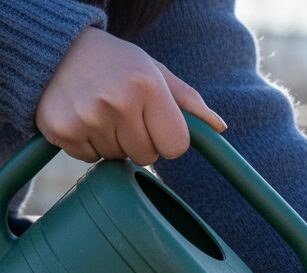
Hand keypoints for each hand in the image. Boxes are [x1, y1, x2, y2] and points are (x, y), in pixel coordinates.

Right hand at [36, 27, 224, 163]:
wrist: (54, 47)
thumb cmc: (114, 63)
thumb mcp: (153, 71)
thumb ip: (188, 101)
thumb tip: (220, 127)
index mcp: (148, 86)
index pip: (176, 147)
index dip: (166, 139)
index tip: (153, 121)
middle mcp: (118, 101)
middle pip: (147, 156)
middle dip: (138, 140)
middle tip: (120, 111)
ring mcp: (88, 116)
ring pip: (118, 158)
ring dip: (112, 142)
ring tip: (99, 110)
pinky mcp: (62, 129)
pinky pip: (90, 158)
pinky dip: (87, 144)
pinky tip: (81, 117)